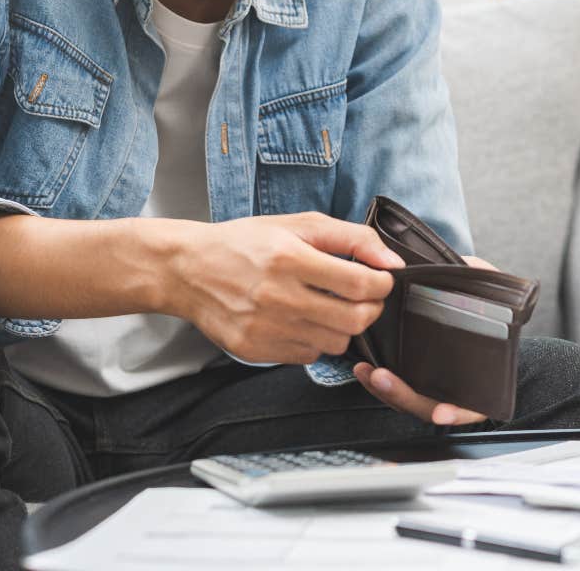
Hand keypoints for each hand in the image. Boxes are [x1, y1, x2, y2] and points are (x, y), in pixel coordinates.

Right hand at [171, 211, 404, 365]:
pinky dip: (313, 340)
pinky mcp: (256, 350)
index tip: (380, 279)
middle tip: (362, 296)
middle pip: (354, 320)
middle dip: (370, 308)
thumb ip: (349, 237)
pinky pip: (308, 356)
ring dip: (342, 326)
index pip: (360, 284)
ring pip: (335, 343)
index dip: (381, 284)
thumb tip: (391, 261)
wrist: (188, 270)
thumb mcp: (295, 224)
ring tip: (327, 306)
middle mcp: (278, 296)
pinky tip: (299, 319)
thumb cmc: (243, 243)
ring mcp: (266, 327)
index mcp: (289, 258)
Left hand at [351, 250, 499, 424]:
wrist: (464, 299)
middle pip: (426, 404)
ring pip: (404, 398)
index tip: (441, 412)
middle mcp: (451, 385)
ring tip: (365, 370)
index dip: (458, 411)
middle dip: (403, 395)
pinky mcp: (405, 370)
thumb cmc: (481, 299)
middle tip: (381, 377)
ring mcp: (426, 381)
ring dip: (383, 389)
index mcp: (480, 376)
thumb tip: (483, 277)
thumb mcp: (488, 290)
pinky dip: (376, 380)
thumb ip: (487, 287)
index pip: (470, 406)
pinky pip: (391, 385)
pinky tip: (362, 366)